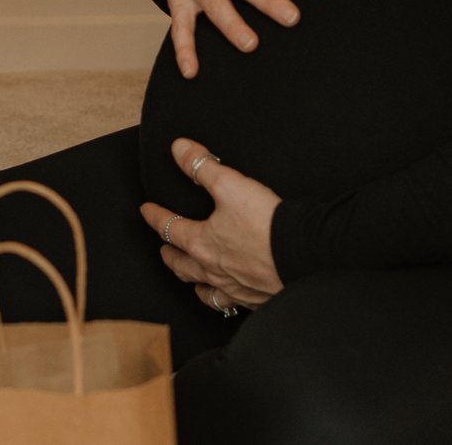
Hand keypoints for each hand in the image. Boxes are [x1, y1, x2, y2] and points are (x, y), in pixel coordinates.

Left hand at [140, 136, 283, 311]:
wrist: (304, 258)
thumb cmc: (267, 225)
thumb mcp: (231, 185)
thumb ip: (203, 166)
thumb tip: (179, 148)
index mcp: (202, 244)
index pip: (169, 228)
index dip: (155, 217)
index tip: (147, 211)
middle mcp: (213, 271)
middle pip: (181, 265)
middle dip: (170, 255)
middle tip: (163, 248)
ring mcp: (234, 289)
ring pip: (204, 290)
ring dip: (193, 282)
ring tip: (191, 278)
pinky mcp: (255, 300)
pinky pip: (230, 304)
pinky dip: (224, 299)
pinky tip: (229, 296)